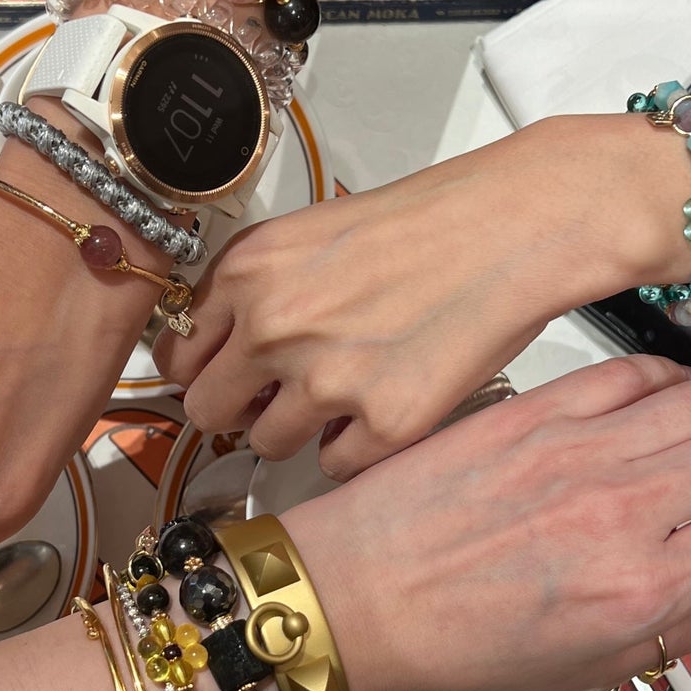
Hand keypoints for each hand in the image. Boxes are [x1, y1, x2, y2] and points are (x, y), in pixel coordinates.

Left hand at [155, 116, 666, 480]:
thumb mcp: (313, 235)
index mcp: (248, 272)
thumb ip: (257, 289)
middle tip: (279, 395)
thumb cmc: (427, 224)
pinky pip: (334, 466)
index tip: (224, 373)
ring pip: (268, 444)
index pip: (177, 352)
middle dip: (239, 408)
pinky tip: (385, 403)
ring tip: (347, 390)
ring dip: (298, 429)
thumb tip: (225, 351)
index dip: (204, 367)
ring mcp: (325, 382)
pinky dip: (354, 447)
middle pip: (208, 411)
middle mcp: (272, 327)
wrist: (514, 227)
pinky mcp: (382, 424)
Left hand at [286, 356, 690, 690]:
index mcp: (641, 590)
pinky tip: (658, 407)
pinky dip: (666, 383)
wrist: (358, 598)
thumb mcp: (586, 674)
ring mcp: (577, 450)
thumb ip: (684, 627)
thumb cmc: (458, 647)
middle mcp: (622, 511)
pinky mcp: (534, 409)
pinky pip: (632, 370)